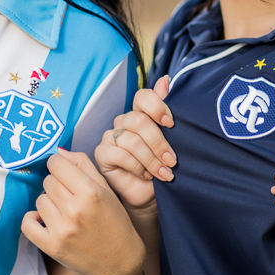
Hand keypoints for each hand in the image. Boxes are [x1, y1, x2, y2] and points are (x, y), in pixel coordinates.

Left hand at [22, 150, 144, 274]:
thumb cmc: (114, 221)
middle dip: (56, 184)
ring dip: (48, 202)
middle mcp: (75, 210)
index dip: (59, 165)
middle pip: (48, 181)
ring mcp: (62, 230)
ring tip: (63, 210)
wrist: (119, 260)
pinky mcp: (52, 247)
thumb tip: (58, 151)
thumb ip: (83, 165)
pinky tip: (44, 220)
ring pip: (39, 200)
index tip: (63, 172)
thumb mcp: (106, 189)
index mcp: (91, 192)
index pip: (57, 164)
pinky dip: (32, 219)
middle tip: (68, 195)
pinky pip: (27, 223)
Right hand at [94, 76, 174, 212]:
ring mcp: (110, 136)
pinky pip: (120, 154)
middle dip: (159, 142)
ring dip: (151, 159)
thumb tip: (166, 80)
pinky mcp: (101, 153)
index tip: (171, 123)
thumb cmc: (161, 166)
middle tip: (172, 160)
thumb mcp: (171, 140)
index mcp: (140, 113)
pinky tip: (145, 175)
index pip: (143, 97)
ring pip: (131, 140)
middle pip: (138, 120)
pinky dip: (137, 166)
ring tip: (163, 173)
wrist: (150, 194)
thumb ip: (165, 111)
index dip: (157, 106)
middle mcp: (124, 122)